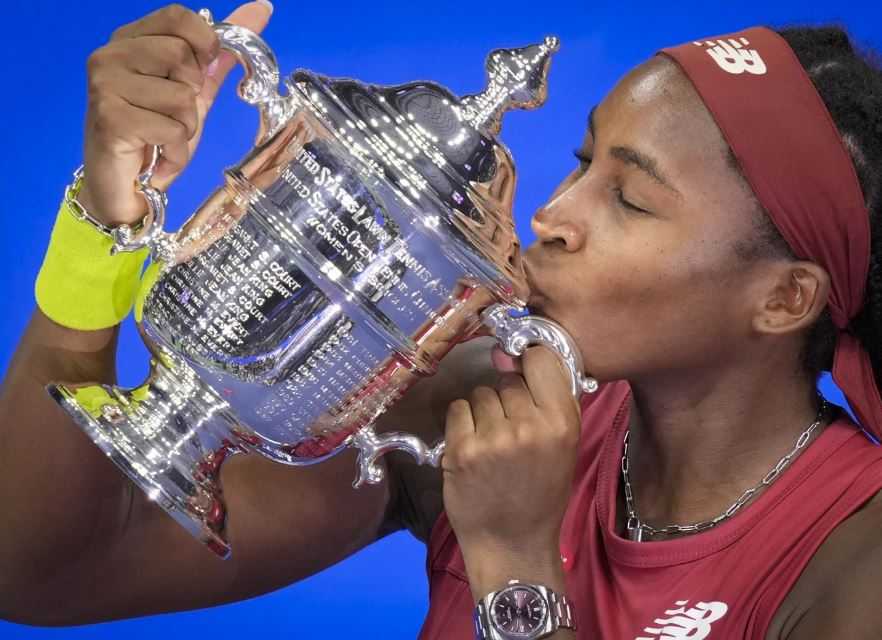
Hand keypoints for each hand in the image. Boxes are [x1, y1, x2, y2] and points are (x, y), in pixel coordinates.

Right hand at [78, 2, 272, 225]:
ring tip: (163, 139)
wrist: (126, 187)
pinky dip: (176, 151)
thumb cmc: (156, 137)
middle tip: (171, 116)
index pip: (178, 17)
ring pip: (182, 97)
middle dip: (192, 96)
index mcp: (129, 40)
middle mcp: (110, 55)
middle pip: (182, 56)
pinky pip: (173, 129)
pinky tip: (158, 157)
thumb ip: (220, 54)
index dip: (204, 44)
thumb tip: (260, 9)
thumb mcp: (195, 92)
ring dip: (185, 128)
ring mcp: (105, 85)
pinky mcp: (110, 118)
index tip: (201, 72)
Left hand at [442, 346, 580, 595]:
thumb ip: (551, 402)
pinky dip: (461, 424)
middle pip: (508, 381)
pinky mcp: (461, 449)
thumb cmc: (541, 494)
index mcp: (562, 424)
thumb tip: (519, 355)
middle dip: (505, 400)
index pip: (542, 360)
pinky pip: (458, 409)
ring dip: (482, 413)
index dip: (529, 363)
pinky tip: (472, 447)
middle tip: (509, 432)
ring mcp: (493, 438)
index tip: (524, 373)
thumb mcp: (565, 447)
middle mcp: (529, 427)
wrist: (513, 543)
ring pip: (481, 393)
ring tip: (491, 444)